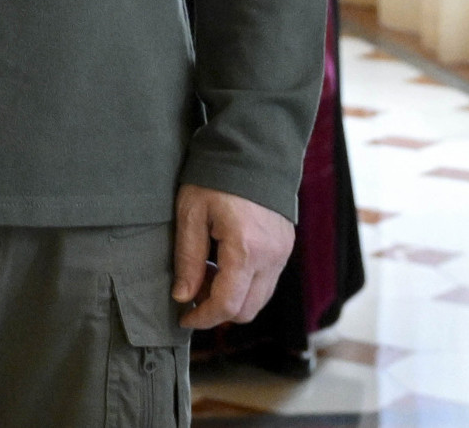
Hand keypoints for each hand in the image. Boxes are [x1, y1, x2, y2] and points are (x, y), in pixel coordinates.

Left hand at [172, 182, 294, 328]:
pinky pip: (266, 282)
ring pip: (259, 299)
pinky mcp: (285, 248)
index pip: (227, 305)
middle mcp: (271, 258)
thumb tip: (183, 297)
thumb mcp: (191, 214)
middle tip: (191, 293)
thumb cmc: (215, 177)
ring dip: (232, 299)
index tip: (183, 317)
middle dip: (217, 311)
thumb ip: (188, 259)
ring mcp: (282, 254)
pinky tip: (222, 264)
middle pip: (247, 310)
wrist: (252, 150)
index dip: (203, 318)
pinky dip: (244, 285)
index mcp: (246, 250)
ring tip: (205, 274)